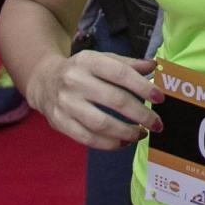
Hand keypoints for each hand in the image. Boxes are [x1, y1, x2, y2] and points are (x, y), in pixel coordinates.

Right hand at [30, 50, 156, 149]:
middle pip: (114, 100)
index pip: (120, 73)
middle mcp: (74, 80)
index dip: (142, 87)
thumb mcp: (102, 60)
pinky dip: (109, 144)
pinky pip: (87, 138)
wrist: (44, 80)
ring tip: (141, 134)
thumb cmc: (81, 70)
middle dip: (141, 114)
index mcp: (88, 60)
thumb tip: (154, 66)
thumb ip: (128, 64)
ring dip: (126, 132)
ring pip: (101, 123)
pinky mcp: (59, 122)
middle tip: (157, 123)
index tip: (160, 98)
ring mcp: (65, 103)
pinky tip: (123, 142)